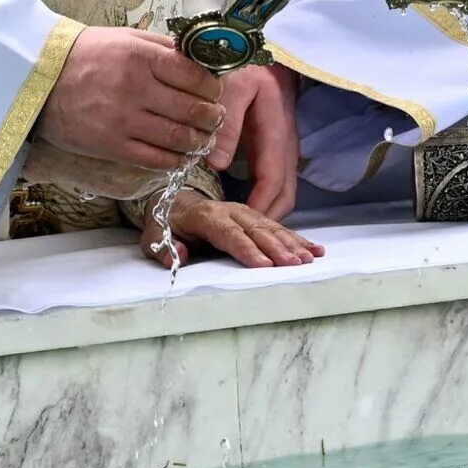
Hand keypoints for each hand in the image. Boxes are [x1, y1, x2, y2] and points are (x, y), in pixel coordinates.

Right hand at [38, 27, 223, 172]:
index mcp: (142, 57)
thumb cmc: (85, 55)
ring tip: (203, 139)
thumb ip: (162, 48)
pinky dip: (175, 160)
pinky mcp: (111, 145)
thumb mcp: (126, 37)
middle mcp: (136, 88)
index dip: (213, 88)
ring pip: (179, 137)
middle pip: (193, 109)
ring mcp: (123, 120)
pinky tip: (182, 156)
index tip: (214, 92)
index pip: (195, 76)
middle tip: (215, 118)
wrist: (38, 78)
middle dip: (212, 117)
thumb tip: (199, 60)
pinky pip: (155, 159)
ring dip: (199, 141)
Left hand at [138, 190, 324, 268]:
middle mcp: (229, 210)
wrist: (174, 201)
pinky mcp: (255, 215)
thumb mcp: (154, 236)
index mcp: (205, 215)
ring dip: (291, 242)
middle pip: (256, 228)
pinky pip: (277, 225)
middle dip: (276, 247)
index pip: (228, 233)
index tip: (263, 265)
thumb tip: (179, 258)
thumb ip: (164, 249)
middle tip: (294, 265)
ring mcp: (244, 211)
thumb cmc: (166, 223)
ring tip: (309, 258)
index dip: (246, 248)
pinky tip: (313, 249)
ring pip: (271, 225)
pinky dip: (296, 237)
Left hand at [208, 63, 300, 219]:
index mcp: (276, 135)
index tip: (241, 227)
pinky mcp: (277, 147)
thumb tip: (217, 164)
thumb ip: (228, 126)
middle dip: (269, 221)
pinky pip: (277, 181)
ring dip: (269, 212)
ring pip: (284, 191)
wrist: (269, 51)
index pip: (273, 182)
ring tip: (243, 230)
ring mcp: (285, 148)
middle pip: (285, 195)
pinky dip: (267, 199)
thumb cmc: (250, 66)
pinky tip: (245, 207)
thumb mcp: (235, 87)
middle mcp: (286, 146)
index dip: (260, 209)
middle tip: (242, 239)